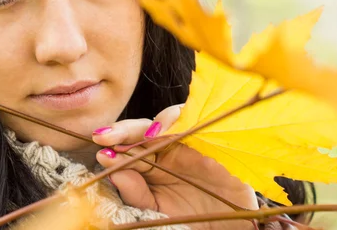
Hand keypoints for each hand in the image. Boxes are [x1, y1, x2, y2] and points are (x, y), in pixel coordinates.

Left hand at [92, 105, 258, 229]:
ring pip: (162, 121)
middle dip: (121, 132)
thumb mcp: (160, 211)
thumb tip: (113, 174)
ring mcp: (187, 140)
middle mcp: (167, 149)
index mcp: (152, 166)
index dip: (113, 149)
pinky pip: (189, 117)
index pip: (128, 150)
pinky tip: (162, 131)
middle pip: (140, 132)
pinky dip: (173, 119)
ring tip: (134, 137)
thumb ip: (137, 194)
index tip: (100, 153)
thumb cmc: (195, 219)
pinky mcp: (208, 136)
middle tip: (103, 138)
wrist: (236, 226)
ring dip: (146, 126)